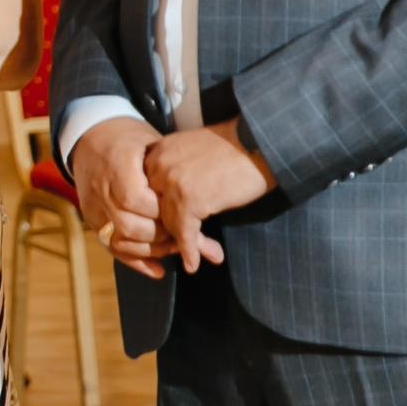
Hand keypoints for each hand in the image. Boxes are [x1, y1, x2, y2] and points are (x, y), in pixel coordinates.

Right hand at [66, 116, 174, 275]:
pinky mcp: (92, 219)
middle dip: (163, 235)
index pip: (139, 201)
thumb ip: (172, 177)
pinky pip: (111, 247)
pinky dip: (136, 261)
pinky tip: (158, 269)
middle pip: (131, 226)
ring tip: (177, 247)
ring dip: (152, 250)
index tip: (187, 212)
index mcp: (116, 166)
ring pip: (120, 241)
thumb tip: (206, 203)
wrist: (91, 137)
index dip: (165, 212)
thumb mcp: (155, 147)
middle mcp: (100, 190)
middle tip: (187, 235)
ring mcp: (93, 207)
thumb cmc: (132, 141)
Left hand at [143, 120, 274, 274]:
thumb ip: (175, 170)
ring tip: (205, 253)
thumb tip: (172, 199)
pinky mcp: (189, 200)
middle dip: (170, 230)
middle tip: (184, 246)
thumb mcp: (192, 151)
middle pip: (155, 209)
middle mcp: (157, 167)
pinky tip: (194, 263)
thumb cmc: (235, 147)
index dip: (160, 211)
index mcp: (156, 153)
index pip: (146, 191)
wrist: (260, 141)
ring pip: (169, 224)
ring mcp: (171, 184)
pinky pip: (185, 233)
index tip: (173, 226)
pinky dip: (190, 251)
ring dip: (185, 243)